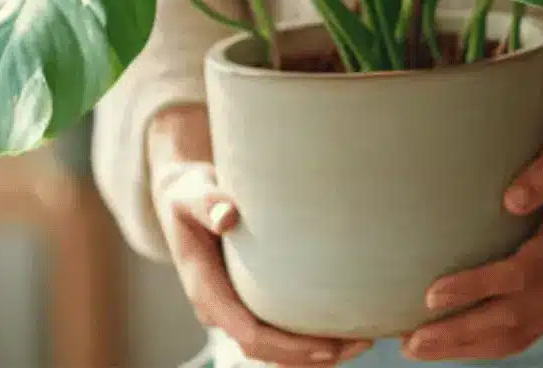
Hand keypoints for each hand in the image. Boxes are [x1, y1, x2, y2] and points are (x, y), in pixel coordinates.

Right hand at [149, 106, 372, 366]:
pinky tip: (343, 325)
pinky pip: (278, 331)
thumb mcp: (191, 191)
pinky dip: (308, 337)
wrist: (180, 197)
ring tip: (362, 342)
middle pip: (265, 351)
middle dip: (310, 356)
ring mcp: (234, 306)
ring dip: (315, 352)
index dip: (288, 346)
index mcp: (205, 289)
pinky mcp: (248, 299)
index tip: (328, 345)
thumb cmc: (190, 191)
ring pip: (274, 349)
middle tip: (361, 345)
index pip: (248, 333)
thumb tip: (227, 215)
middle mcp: (219, 307)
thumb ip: (206, 201)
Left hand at [402, 77, 542, 361]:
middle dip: (461, 332)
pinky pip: (536, 327)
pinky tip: (464, 342)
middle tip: (410, 343)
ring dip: (473, 345)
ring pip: (525, 332)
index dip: (475, 288)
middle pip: (516, 316)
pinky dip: (498, 341)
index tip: (431, 296)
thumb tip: (511, 201)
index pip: (520, 275)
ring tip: (424, 348)